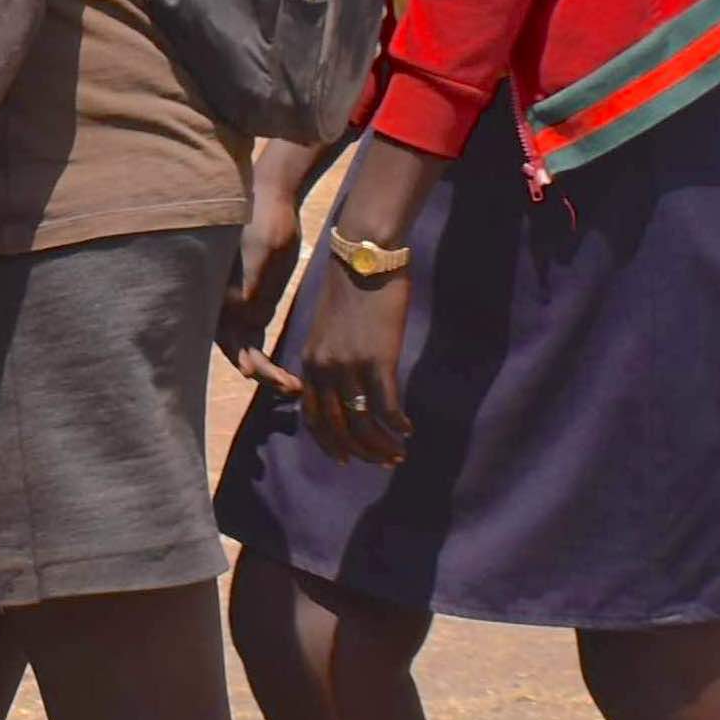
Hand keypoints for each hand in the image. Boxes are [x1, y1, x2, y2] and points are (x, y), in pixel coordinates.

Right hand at [218, 161, 308, 396]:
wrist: (269, 199)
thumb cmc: (263, 221)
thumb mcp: (262, 252)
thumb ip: (252, 286)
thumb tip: (246, 318)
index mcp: (218, 295)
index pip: (228, 339)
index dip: (245, 360)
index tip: (259, 374)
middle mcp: (221, 306)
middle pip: (236, 351)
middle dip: (260, 373)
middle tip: (291, 388)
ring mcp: (236, 307)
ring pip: (245, 349)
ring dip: (265, 369)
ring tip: (294, 386)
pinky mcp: (251, 303)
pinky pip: (254, 337)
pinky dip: (266, 356)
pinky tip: (288, 371)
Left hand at [293, 247, 414, 465]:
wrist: (365, 257)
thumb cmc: (352, 287)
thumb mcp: (331, 327)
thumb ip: (332, 356)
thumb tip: (347, 381)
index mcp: (309, 362)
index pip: (313, 417)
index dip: (329, 443)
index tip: (346, 459)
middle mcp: (323, 369)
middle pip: (337, 427)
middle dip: (360, 452)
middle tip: (381, 463)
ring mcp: (349, 367)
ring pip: (362, 423)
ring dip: (382, 445)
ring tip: (399, 454)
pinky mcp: (377, 360)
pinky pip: (386, 406)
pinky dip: (397, 424)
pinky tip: (409, 430)